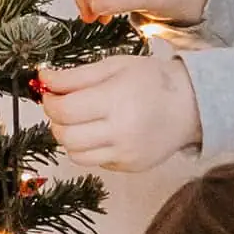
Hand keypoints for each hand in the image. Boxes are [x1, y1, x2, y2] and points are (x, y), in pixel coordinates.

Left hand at [36, 53, 200, 170]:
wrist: (191, 106)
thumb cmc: (152, 80)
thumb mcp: (114, 66)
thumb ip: (75, 76)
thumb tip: (43, 78)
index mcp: (115, 100)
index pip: (65, 110)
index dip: (49, 102)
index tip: (50, 93)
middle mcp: (120, 132)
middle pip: (66, 136)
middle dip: (56, 121)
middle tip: (63, 107)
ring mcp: (125, 154)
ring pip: (76, 155)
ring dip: (69, 137)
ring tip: (80, 121)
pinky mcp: (130, 167)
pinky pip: (95, 162)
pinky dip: (89, 148)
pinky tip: (101, 132)